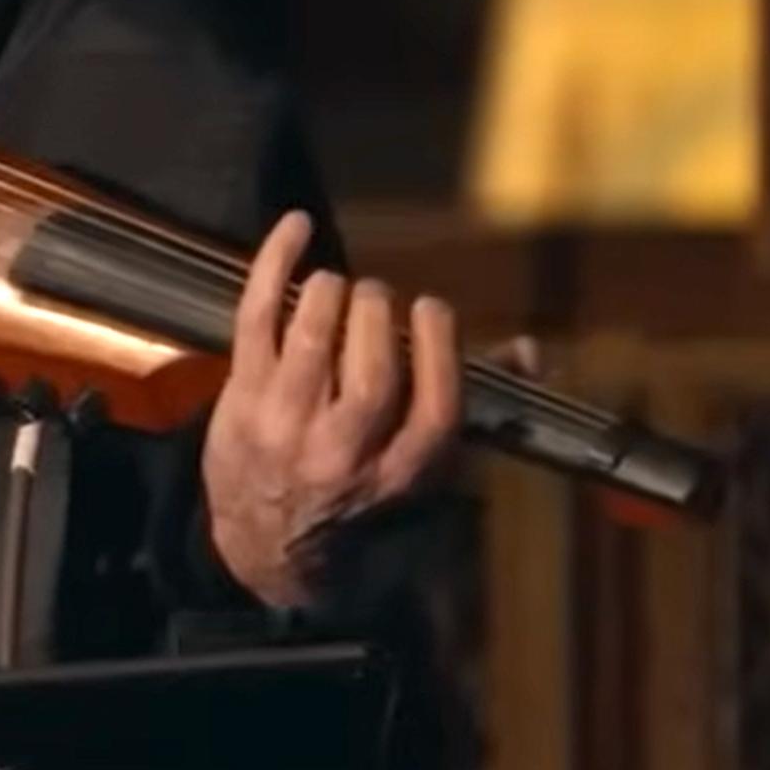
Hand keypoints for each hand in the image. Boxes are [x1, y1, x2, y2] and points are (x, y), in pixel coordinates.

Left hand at [200, 211, 465, 610]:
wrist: (263, 543)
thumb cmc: (353, 494)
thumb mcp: (420, 472)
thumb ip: (472, 406)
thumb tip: (529, 351)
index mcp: (400, 473)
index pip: (434, 407)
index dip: (439, 347)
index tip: (432, 309)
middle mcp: (343, 454)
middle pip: (372, 373)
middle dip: (380, 315)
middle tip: (376, 296)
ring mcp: (285, 426)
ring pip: (312, 343)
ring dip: (331, 295)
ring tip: (338, 286)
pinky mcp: (240, 399)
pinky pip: (256, 319)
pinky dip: (274, 265)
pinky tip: (295, 226)